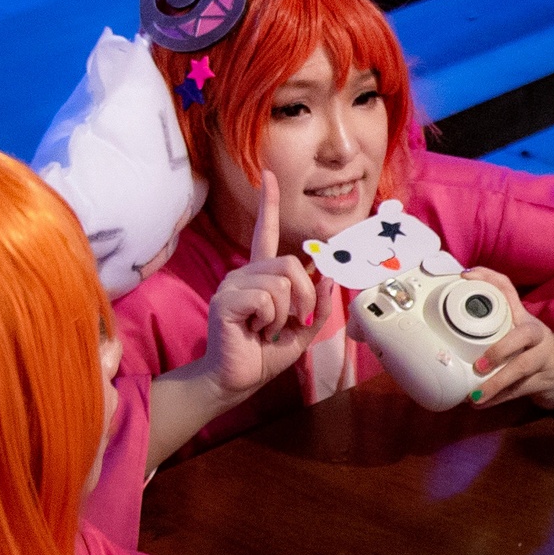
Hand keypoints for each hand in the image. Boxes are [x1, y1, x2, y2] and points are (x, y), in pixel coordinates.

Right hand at [202, 172, 331, 402]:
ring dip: (285, 313)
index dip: (268, 204)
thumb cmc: (266, 353)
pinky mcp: (225, 300)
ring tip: (267, 329)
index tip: (268, 176)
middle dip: (304, 296)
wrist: (238, 378)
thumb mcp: (304, 329)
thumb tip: (328, 274)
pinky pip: (265, 298)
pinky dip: (270, 320)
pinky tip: (256, 331)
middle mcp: (244, 273)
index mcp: (261, 275)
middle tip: (295, 321)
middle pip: (289, 263)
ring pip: (280, 282)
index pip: (264, 232)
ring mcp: (233, 284)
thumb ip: (318, 304)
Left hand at [466, 275, 553, 408]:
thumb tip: (446, 326)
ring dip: (497, 382)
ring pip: (522, 368)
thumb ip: (489, 327)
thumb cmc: (528, 351)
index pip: (508, 288)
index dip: (488, 278)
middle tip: (478, 365)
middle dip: (500, 349)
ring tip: (475, 395)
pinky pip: (519, 390)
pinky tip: (481, 403)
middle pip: (524, 334)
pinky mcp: (546, 380)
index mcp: (523, 317)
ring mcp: (544, 358)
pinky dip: (498, 398)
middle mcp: (537, 333)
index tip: (465, 277)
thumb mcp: (514, 334)